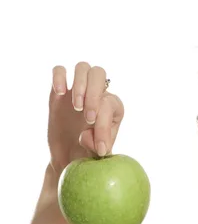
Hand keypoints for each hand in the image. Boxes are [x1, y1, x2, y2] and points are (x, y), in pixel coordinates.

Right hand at [48, 62, 124, 176]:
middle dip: (93, 95)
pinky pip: (59, 70)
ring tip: (76, 107)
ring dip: (80, 85)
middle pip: (99, 74)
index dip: (104, 125)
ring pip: (83, 67)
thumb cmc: (88, 153)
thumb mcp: (96, 155)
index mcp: (112, 108)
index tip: (98, 147)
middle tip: (87, 118)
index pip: (110, 104)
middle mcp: (97, 93)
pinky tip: (59, 93)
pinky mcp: (59, 91)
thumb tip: (90, 138)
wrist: (68, 156)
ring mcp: (78, 89)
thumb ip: (98, 147)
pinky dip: (58, 77)